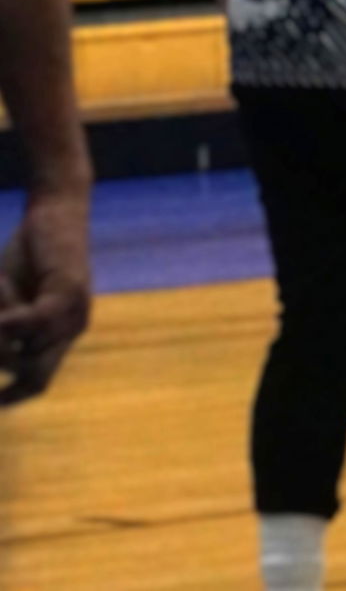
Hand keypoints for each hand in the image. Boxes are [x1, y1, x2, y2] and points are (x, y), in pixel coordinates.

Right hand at [0, 189, 91, 405]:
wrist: (56, 210)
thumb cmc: (27, 255)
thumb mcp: (8, 299)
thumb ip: (5, 330)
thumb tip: (3, 353)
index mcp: (60, 335)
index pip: (38, 382)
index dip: (12, 397)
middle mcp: (74, 329)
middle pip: (31, 375)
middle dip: (3, 356)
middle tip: (0, 310)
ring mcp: (76, 313)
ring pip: (23, 348)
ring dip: (0, 324)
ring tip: (2, 285)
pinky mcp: (70, 293)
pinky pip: (33, 321)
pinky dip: (10, 318)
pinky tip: (1, 305)